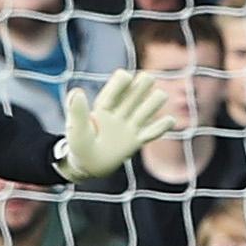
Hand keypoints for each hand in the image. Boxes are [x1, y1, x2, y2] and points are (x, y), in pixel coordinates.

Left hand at [54, 70, 175, 181]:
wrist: (86, 167)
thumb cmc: (78, 146)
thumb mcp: (76, 129)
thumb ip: (77, 112)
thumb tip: (77, 91)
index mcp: (104, 106)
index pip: (119, 85)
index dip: (124, 80)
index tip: (126, 78)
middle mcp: (120, 112)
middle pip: (138, 90)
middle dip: (144, 84)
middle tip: (145, 84)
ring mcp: (130, 126)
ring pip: (149, 107)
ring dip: (155, 102)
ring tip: (157, 100)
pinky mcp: (136, 141)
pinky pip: (153, 132)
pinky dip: (163, 126)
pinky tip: (169, 120)